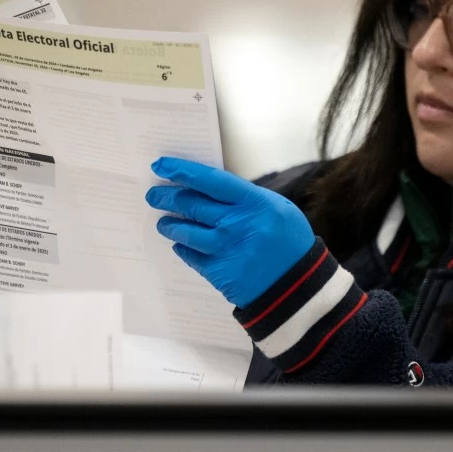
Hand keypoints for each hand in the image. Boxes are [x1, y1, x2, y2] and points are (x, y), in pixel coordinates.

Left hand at [145, 157, 315, 308]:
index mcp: (254, 202)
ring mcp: (226, 248)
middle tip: (154, 194)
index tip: (161, 165)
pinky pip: (190, 255)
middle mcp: (237, 223)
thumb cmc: (288, 242)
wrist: (298, 285)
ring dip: (169, 224)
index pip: (209, 180)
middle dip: (166, 197)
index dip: (182, 170)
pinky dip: (182, 247)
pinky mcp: (219, 272)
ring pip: (184, 230)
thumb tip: (207, 188)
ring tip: (163, 222)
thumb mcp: (276, 208)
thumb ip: (244, 198)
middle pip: (191, 203)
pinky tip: (180, 243)